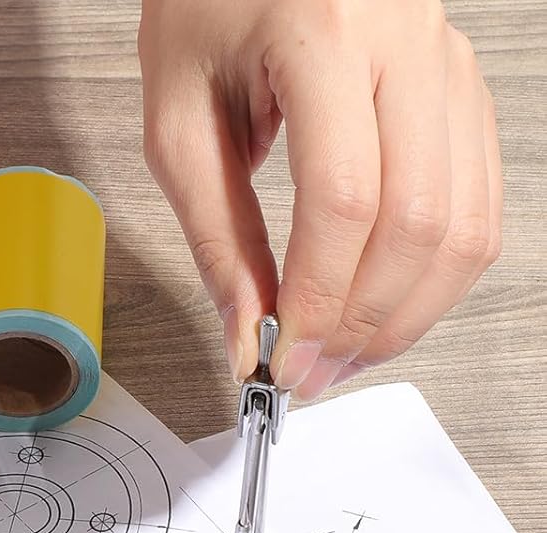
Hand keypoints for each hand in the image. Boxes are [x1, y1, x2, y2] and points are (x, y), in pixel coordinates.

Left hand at [139, 0, 501, 397]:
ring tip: (341, 358)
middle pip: (417, 222)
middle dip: (361, 322)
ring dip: (406, 313)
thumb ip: (214, 235)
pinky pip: (475, 200)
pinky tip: (377, 308)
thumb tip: (244, 338)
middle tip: (308, 375)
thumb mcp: (178, 120)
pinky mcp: (462, 84)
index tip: (279, 363)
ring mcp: (449, 59)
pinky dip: (433, 274)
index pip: (344, 201)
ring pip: (464, 222)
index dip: (317, 301)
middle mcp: (406, 40)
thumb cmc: (207, 6)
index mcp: (323, 35)